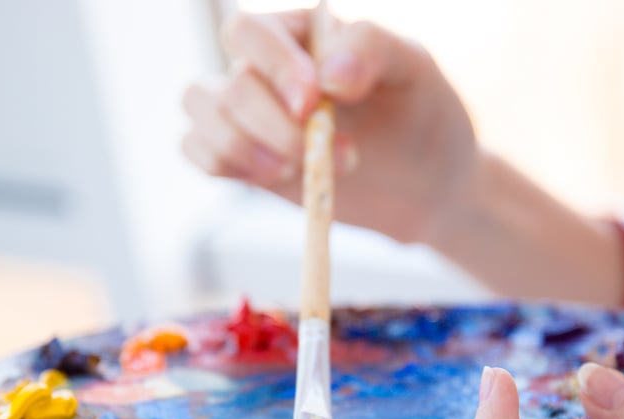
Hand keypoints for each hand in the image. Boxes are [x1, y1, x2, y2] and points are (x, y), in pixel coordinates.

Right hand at [181, 10, 477, 243]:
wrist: (426, 183)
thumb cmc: (422, 114)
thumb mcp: (415, 69)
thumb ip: (374, 49)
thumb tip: (328, 74)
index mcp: (301, 32)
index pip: (249, 31)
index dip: (272, 67)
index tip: (312, 104)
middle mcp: (266, 66)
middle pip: (229, 85)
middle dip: (276, 128)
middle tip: (342, 154)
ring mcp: (251, 113)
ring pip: (201, 113)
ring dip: (244, 148)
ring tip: (301, 170)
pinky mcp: (245, 156)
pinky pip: (197, 150)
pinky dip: (225, 164)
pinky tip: (275, 177)